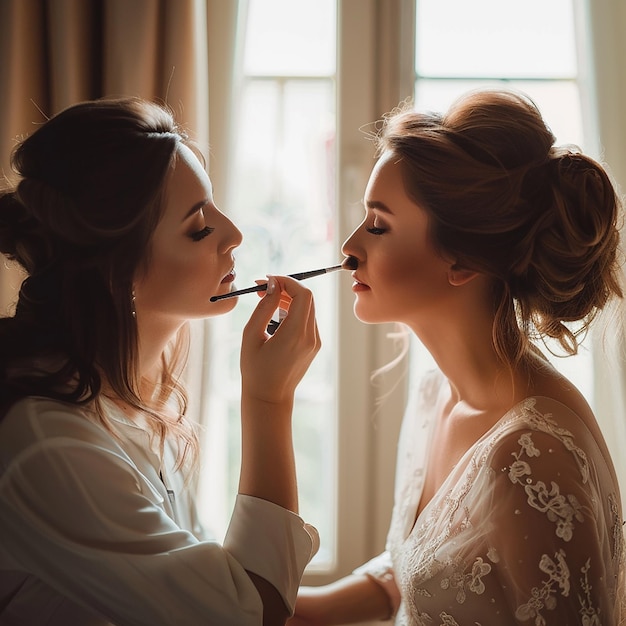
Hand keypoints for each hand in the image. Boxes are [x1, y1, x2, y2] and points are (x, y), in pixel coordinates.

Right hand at [240, 275, 319, 404]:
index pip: (303, 294)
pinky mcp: (314, 345)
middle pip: (308, 298)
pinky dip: (294, 311)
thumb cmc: (255, 370)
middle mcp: (311, 337)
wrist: (269, 398)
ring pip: (308, 307)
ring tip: (265, 300)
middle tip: (262, 288)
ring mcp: (315, 342)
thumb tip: (272, 284)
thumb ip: (263, 307)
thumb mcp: (252, 335)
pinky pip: (307, 319)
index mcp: (296, 334)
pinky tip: (276, 314)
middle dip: (286, 287)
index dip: (286, 281)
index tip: (267, 280)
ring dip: (289, 298)